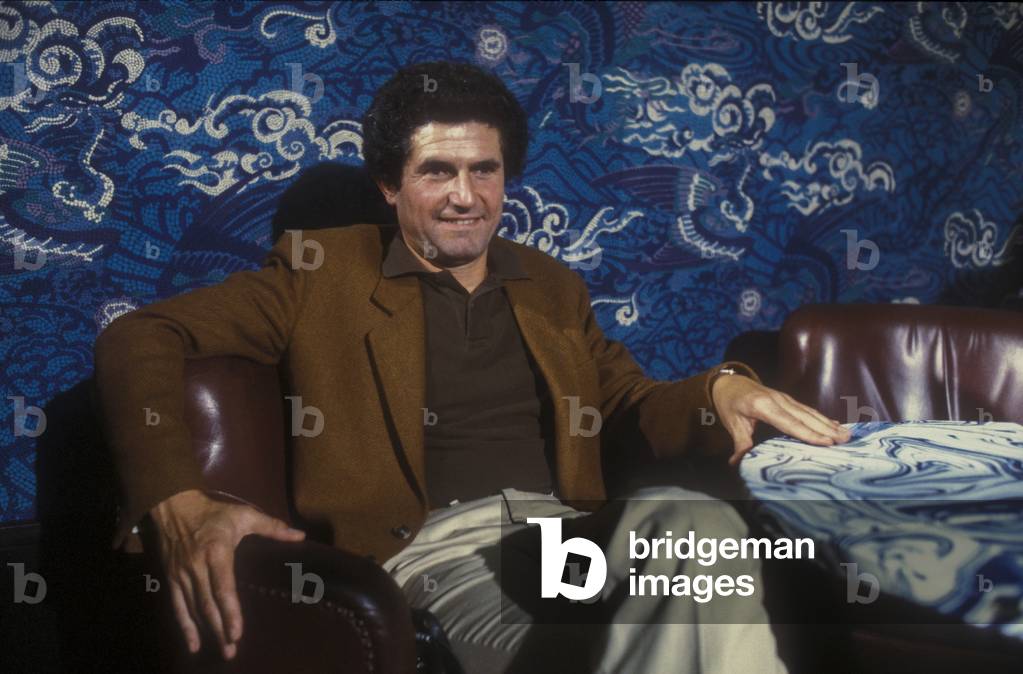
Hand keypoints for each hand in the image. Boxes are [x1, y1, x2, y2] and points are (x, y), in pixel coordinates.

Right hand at [149, 489, 305, 659]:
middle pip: (208, 604)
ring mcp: (182, 575)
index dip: (230, 611)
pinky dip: (184, 626)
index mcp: (216, 552)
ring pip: (194, 609)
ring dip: (207, 632)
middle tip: (231, 651)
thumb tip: (300, 536)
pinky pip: (177, 606)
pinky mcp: (171, 579)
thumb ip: (272, 527)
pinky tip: (193, 645)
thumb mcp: (244, 514)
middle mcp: (197, 567)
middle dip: (220, 629)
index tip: (237, 633)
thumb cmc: (212, 512)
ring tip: (221, 650)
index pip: (223, 588)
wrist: (172, 506)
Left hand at [711, 375, 851, 466]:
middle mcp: (778, 400)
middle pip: (805, 417)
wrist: (729, 383)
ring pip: (810, 412)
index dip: (809, 433)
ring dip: (829, 423)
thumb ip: (740, 443)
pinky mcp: (788, 399)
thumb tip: (737, 463)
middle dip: (827, 429)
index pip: (789, 423)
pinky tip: (835, 424)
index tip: (826, 442)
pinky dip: (823, 418)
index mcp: (763, 406)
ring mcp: (785, 398)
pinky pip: (807, 409)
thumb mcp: (732, 423)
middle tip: (846, 440)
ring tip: (847, 434)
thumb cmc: (730, 403)